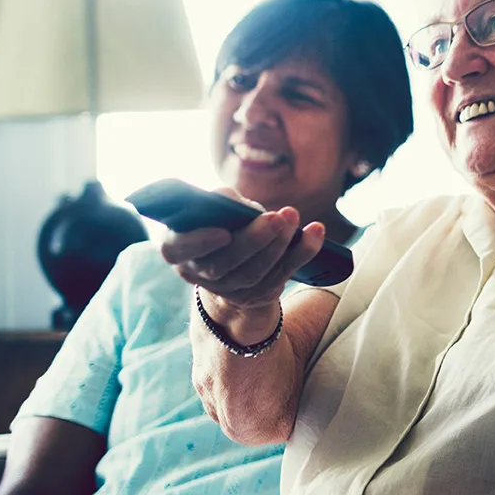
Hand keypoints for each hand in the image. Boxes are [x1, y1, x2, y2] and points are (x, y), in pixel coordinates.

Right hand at [157, 194, 323, 336]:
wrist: (234, 259)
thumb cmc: (220, 222)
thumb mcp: (214, 208)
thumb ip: (219, 202)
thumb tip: (232, 202)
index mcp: (178, 249)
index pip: (177, 249)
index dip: (199, 243)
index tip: (223, 233)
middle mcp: (199, 272)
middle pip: (223, 264)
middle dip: (253, 240)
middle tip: (275, 218)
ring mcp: (229, 288)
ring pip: (254, 273)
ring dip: (278, 244)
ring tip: (292, 217)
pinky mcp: (259, 293)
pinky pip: (284, 273)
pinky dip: (304, 250)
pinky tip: (316, 230)